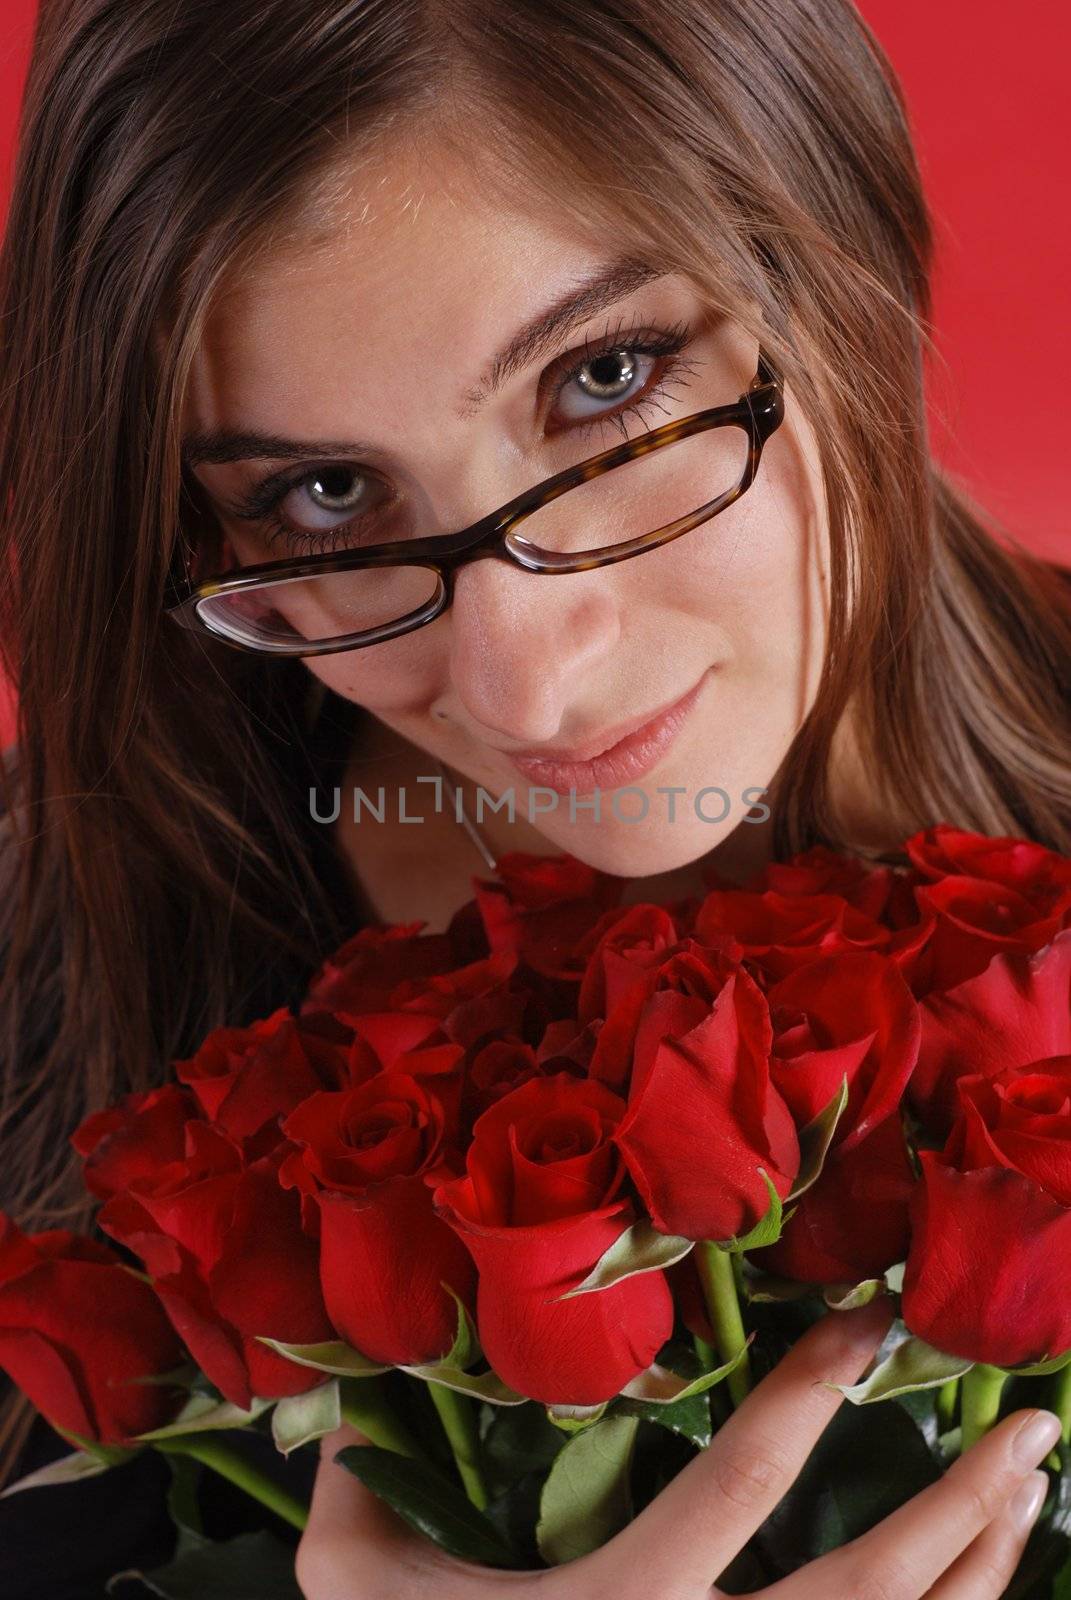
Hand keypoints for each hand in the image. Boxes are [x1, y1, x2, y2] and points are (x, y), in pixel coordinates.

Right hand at [295, 1302, 1059, 1599]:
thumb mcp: (361, 1594)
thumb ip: (348, 1497)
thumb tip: (330, 1396)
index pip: (740, 1483)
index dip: (807, 1392)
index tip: (870, 1320)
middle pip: (868, 1587)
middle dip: (961, 1501)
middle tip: (1032, 1420)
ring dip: (981, 1568)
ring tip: (1033, 1486)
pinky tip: (980, 1588)